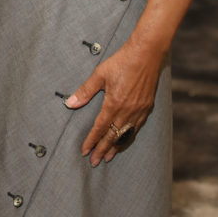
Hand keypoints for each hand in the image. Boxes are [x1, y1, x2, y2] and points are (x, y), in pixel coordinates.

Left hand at [64, 37, 164, 166]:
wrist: (146, 54)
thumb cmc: (122, 61)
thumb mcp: (100, 74)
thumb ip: (85, 91)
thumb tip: (70, 103)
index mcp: (114, 104)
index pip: (100, 128)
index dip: (91, 141)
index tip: (85, 151)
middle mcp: (127, 111)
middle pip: (112, 136)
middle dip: (102, 150)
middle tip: (95, 162)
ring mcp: (139, 110)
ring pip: (126, 135)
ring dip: (116, 147)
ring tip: (109, 156)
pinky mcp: (147, 107)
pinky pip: (137, 128)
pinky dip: (129, 137)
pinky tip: (125, 140)